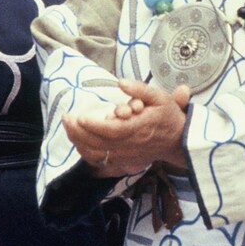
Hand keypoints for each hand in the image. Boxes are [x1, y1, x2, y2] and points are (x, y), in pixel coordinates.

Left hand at [62, 80, 189, 176]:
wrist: (177, 140)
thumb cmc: (167, 117)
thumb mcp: (160, 97)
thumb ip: (140, 89)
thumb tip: (121, 83)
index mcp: (138, 128)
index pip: (111, 130)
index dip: (93, 126)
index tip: (79, 117)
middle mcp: (129, 145)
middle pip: (98, 143)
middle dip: (78, 132)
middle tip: (67, 118)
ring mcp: (124, 156)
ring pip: (95, 154)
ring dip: (78, 142)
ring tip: (69, 128)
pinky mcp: (122, 162)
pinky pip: (99, 162)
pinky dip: (86, 153)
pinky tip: (78, 143)